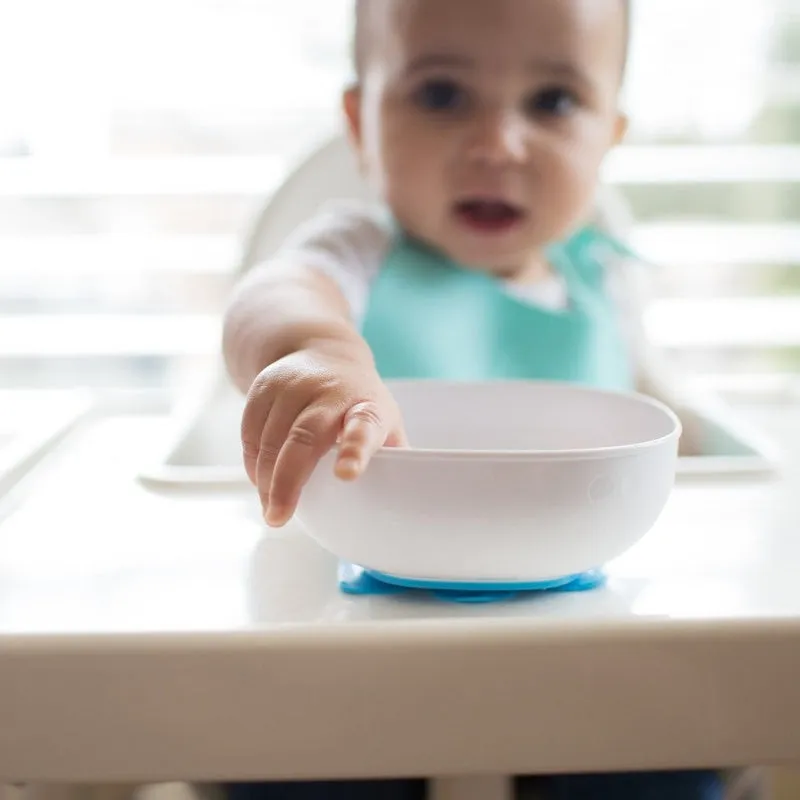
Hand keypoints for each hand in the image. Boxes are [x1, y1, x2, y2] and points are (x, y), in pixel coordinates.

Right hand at [241, 346, 405, 526]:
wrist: (322, 351)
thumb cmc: (359, 401)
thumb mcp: (384, 421)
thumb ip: (392, 457)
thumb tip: (406, 502)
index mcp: (366, 405)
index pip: (363, 425)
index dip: (355, 449)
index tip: (347, 475)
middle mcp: (328, 391)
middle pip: (304, 437)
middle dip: (288, 481)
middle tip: (280, 517)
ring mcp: (292, 387)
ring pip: (270, 440)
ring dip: (267, 481)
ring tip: (273, 510)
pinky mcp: (263, 388)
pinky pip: (250, 434)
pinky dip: (253, 464)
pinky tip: (262, 483)